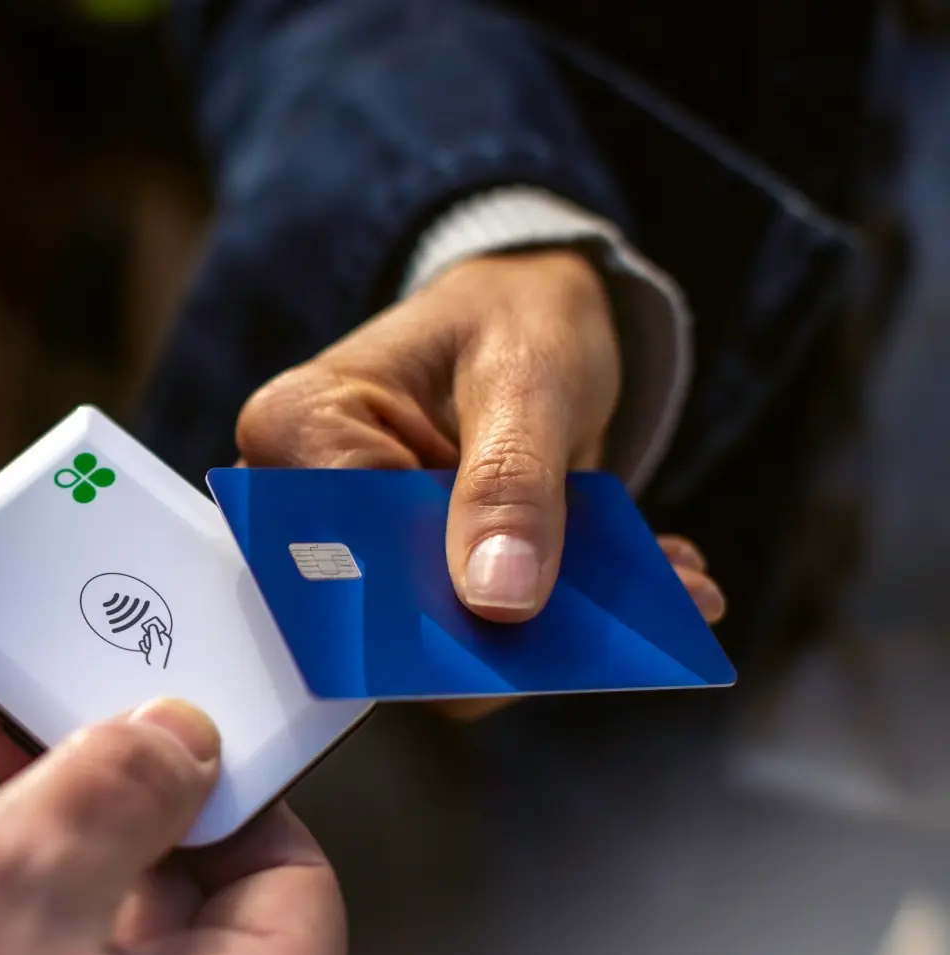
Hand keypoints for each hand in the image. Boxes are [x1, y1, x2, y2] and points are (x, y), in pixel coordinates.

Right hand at [138, 617, 171, 667]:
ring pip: (146, 639)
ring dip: (146, 645)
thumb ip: (153, 634)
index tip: (151, 635)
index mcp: (165, 638)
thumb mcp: (156, 645)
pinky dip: (144, 648)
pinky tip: (147, 653)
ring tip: (149, 651)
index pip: (156, 628)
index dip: (152, 632)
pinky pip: (143, 643)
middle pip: (150, 633)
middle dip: (148, 640)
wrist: (155, 669)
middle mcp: (161, 640)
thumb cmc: (158, 658)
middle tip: (151, 647)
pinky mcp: (149, 647)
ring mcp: (155, 644)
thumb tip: (152, 625)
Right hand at [236, 249, 724, 625]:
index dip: (421, 601)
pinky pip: (487, 626)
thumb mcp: (525, 379)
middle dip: (505, 624)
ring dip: (558, 626)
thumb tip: (498, 599)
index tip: (519, 620)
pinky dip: (575, 612)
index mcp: (296, 430)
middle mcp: (308, 497)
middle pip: (383, 606)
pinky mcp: (425, 574)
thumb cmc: (511, 317)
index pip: (337, 549)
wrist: (535, 313)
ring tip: (667, 586)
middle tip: (619, 624)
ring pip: (444, 632)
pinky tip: (659, 578)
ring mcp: (367, 544)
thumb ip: (510, 482)